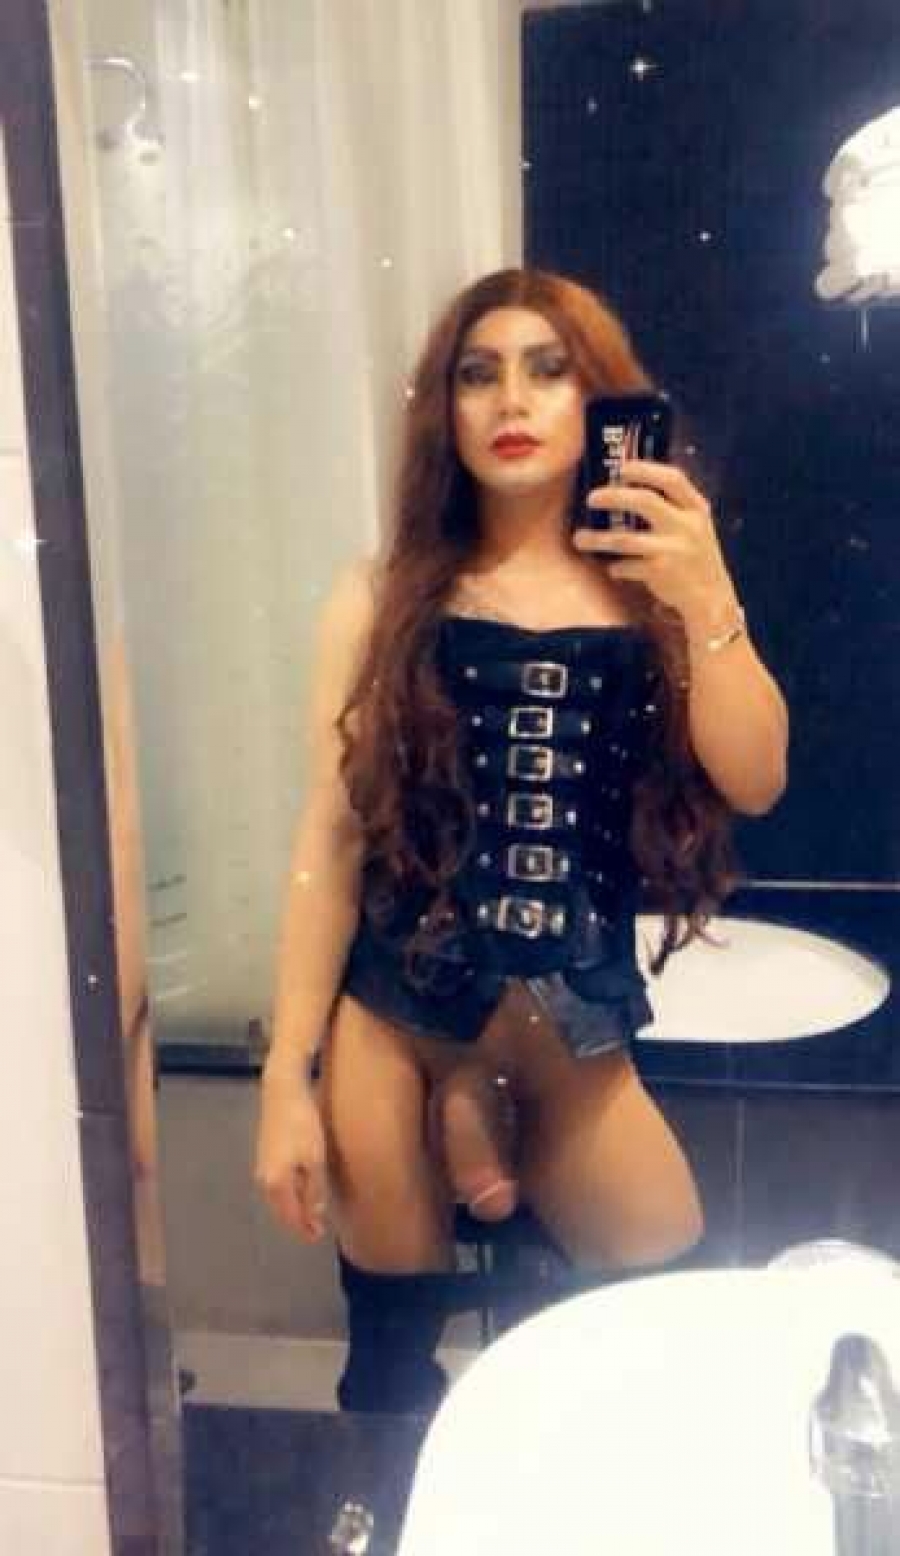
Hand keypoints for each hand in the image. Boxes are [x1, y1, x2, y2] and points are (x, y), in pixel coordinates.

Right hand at [255, 1073, 327, 1242]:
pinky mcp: (264, 1155)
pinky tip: (300, 1188)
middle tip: (316, 1230)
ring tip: (310, 1213)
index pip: (291, 1217)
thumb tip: (315, 1214)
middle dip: (298, 1221)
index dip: (305, 1229)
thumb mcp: (315, 1158)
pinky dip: (288, 1193)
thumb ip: (315, 1189)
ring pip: (278, 1197)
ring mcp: (261, 1166)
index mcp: (276, 1183)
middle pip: (281, 1210)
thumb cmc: (302, 1123)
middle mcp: (264, 1179)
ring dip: (293, 1207)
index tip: (319, 1236)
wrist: (282, 1091)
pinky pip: (276, 1184)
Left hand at [573, 459, 739, 631]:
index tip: (622, 468)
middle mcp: (686, 526)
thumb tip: (632, 486)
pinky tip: (613, 568)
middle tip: (591, 498)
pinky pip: (627, 566)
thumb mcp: (696, 524)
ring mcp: (673, 550)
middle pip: (644, 501)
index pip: (672, 478)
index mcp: (696, 509)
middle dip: (613, 496)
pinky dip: (616, 567)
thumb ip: (674, 506)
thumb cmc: (695, 555)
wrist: (711, 596)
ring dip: (597, 539)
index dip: (645, 469)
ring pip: (624, 539)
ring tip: (579, 538)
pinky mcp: (660, 573)